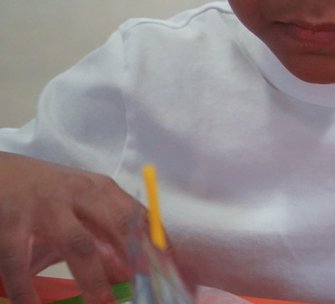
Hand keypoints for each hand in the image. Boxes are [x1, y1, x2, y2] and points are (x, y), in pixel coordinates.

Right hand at [0, 152, 143, 303]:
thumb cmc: (44, 195)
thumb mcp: (79, 208)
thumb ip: (103, 238)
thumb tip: (129, 273)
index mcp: (101, 190)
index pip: (139, 217)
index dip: (157, 245)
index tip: (171, 271)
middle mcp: (79, 194)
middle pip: (119, 226)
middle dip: (136, 260)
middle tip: (145, 292)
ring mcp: (46, 207)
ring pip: (78, 245)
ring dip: (92, 279)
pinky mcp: (11, 222)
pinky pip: (20, 262)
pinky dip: (27, 290)